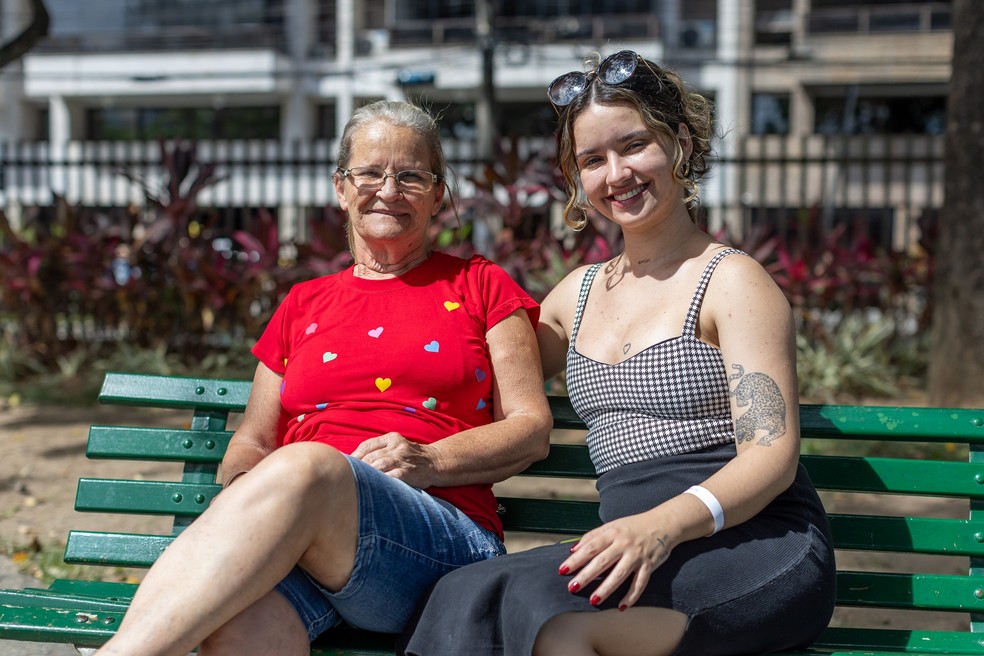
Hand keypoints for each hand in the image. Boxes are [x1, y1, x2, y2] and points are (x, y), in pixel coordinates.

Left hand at [351, 432, 435, 487]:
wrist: (435, 462)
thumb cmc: (411, 456)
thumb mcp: (397, 445)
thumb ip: (380, 449)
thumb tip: (354, 460)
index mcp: (392, 438)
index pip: (367, 445)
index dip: (355, 456)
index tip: (346, 465)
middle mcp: (396, 447)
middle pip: (370, 456)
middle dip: (358, 468)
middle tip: (348, 477)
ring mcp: (402, 459)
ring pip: (378, 465)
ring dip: (367, 475)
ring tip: (357, 483)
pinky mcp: (407, 473)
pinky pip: (389, 477)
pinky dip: (380, 482)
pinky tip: (373, 487)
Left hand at [558, 513, 675, 609]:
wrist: (664, 523)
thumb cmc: (634, 526)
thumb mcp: (613, 525)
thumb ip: (593, 536)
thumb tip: (573, 548)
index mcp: (612, 533)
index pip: (590, 547)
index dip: (576, 559)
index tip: (563, 570)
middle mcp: (624, 544)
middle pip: (602, 561)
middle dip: (586, 575)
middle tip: (572, 588)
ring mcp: (637, 555)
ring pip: (620, 574)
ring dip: (606, 588)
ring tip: (594, 600)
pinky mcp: (649, 565)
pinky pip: (640, 583)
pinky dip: (632, 596)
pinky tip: (621, 607)